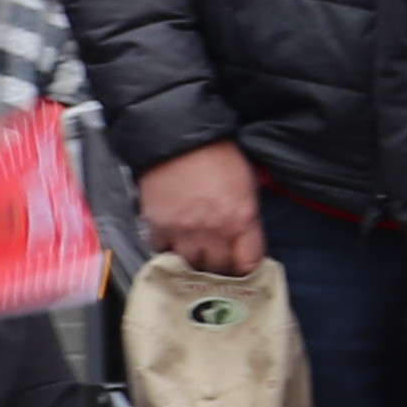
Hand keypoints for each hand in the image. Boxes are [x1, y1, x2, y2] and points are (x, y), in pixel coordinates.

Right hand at [134, 140, 264, 278]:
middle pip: (219, 270)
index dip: (248, 269)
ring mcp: (183, 231)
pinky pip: (163, 252)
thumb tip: (246, 239)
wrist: (178, 137)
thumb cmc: (219, 155)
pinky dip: (168, 251)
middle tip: (220, 264)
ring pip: (190, 267)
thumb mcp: (247, 183)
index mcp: (242, 218)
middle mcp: (214, 230)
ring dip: (195, 264)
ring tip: (197, 258)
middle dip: (222, 269)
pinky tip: (174, 244)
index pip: (249, 263)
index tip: (243, 267)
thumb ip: (248, 216)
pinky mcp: (157, 226)